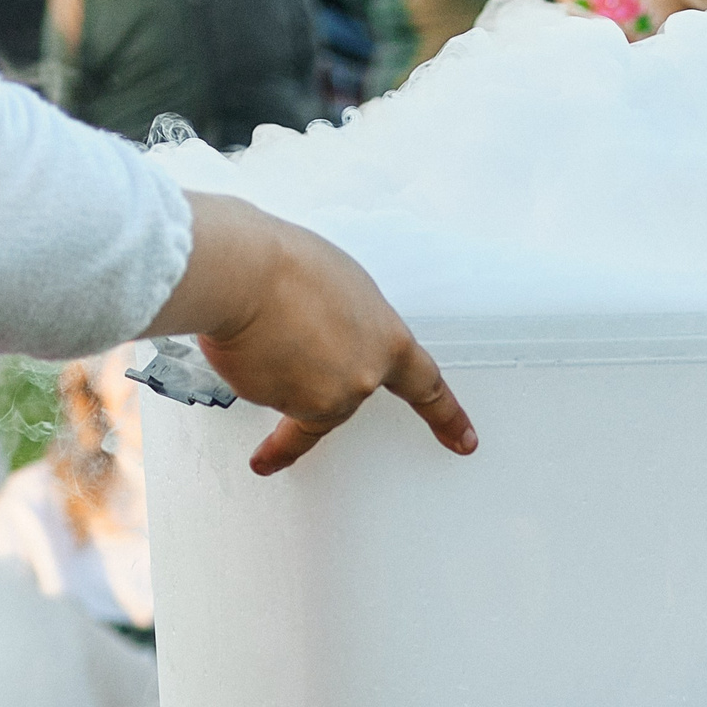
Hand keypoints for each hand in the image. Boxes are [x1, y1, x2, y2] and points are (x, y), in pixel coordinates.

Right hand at [144, 193, 476, 474]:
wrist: (243, 276)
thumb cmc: (284, 266)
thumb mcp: (342, 286)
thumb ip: (350, 325)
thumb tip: (326, 341)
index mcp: (388, 339)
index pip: (426, 384)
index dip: (446, 415)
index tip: (463, 441)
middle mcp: (366, 377)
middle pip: (343, 385)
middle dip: (311, 362)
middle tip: (288, 337)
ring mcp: (330, 398)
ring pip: (302, 394)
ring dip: (278, 367)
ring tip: (262, 327)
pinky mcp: (293, 411)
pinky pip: (276, 412)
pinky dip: (260, 401)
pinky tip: (252, 384)